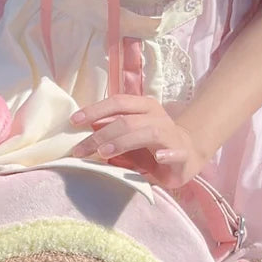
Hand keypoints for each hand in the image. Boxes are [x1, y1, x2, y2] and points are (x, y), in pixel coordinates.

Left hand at [70, 95, 206, 188]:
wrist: (188, 153)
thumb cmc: (152, 145)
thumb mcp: (127, 137)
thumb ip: (109, 134)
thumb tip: (81, 133)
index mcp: (143, 108)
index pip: (117, 102)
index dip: (95, 109)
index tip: (73, 121)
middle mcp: (156, 117)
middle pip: (126, 120)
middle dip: (100, 135)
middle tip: (79, 149)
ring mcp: (170, 134)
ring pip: (147, 132)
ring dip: (123, 142)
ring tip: (104, 153)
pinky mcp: (183, 153)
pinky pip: (175, 152)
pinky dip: (167, 154)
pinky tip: (158, 158)